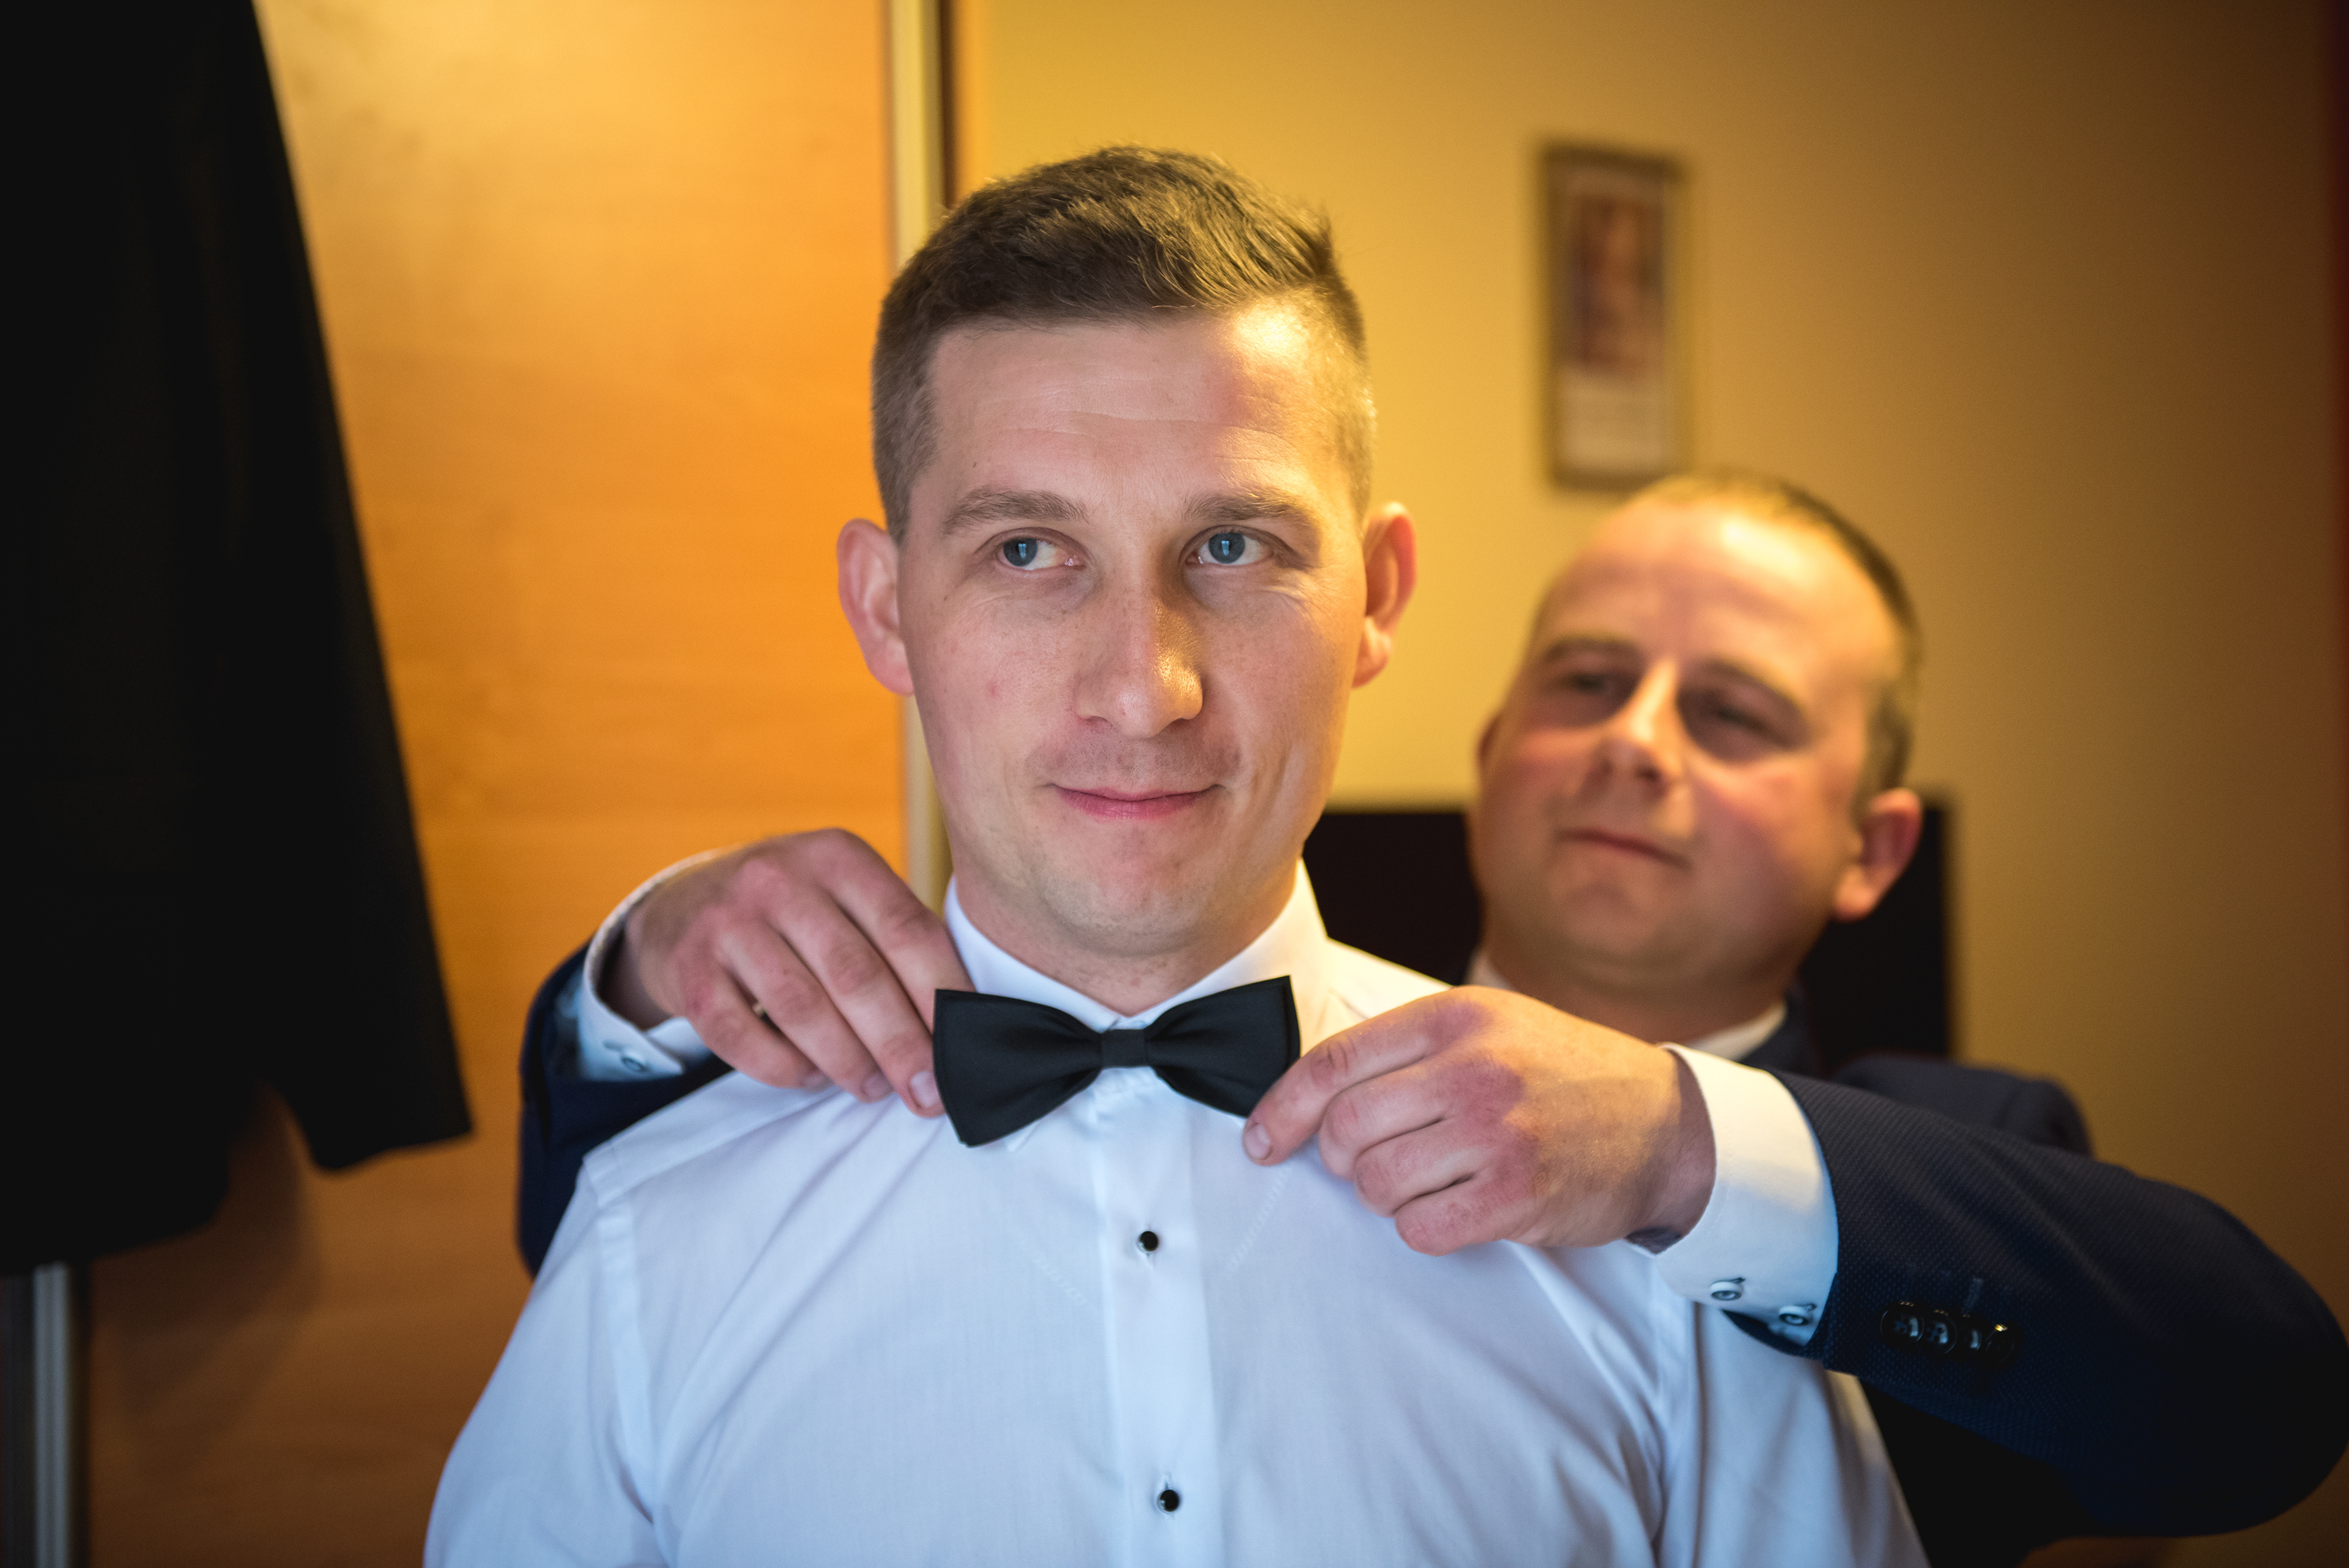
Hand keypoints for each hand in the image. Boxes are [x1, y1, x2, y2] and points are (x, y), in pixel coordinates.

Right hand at [602, 829, 967, 1112]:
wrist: (682, 906)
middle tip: (928, 1093)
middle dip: (901, 1045)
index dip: (942, 995)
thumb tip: (962, 1024)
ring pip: (802, 1008)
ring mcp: (728, 922)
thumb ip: (896, 941)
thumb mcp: (843, 896)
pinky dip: (785, 1068)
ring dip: (847, 1062)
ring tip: (874, 1087)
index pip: (907, 929)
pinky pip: (742, 1035)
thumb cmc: (792, 912)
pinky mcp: (688, 969)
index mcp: (838, 856)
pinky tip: (811, 1076)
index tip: (966, 1048)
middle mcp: (780, 879)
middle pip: (857, 975)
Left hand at [1241, 987, 1714, 1253]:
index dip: (1281, 1108)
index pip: (1332, 1062)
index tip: (1260, 1141)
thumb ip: (1407, 1049)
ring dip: (1384, 1194)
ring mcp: (1495, 1132)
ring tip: (1428, 1179)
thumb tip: (1311, 1094)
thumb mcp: (1488, 1027)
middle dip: (1338, 1156)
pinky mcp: (1516, 1195)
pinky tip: (1456, 1206)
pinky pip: (1420, 1228)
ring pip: (1374, 1183)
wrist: (1664, 1122)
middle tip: (1367, 1160)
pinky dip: (1423, 1226)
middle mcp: (1472, 1069)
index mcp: (1454, 1017)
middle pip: (1344, 1128)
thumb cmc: (1561, 1074)